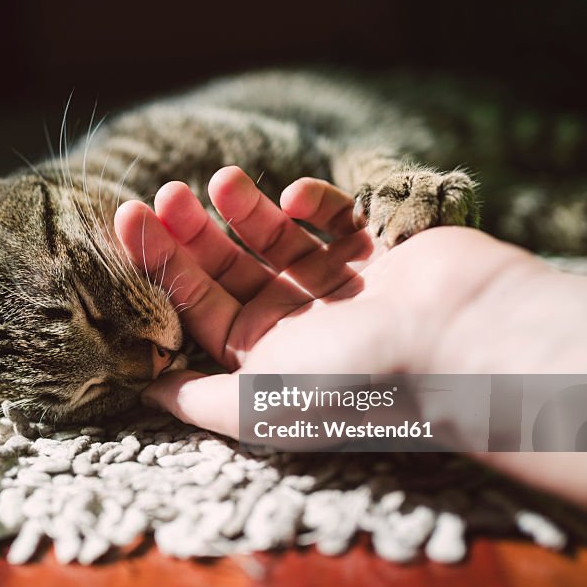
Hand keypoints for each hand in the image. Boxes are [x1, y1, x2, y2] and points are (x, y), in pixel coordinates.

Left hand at [114, 166, 535, 437]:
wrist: (456, 343)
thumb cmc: (353, 381)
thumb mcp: (258, 406)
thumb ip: (200, 401)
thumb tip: (147, 393)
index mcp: (263, 357)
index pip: (197, 303)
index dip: (161, 261)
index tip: (130, 217)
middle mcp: (296, 321)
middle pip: (228, 266)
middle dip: (192, 230)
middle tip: (164, 193)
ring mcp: (338, 283)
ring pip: (273, 237)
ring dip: (243, 207)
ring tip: (220, 180)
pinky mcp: (377, 249)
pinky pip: (332, 216)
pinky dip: (309, 201)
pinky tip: (293, 199)